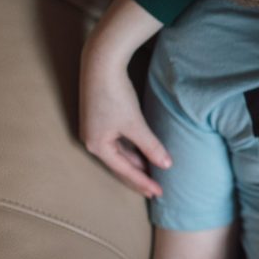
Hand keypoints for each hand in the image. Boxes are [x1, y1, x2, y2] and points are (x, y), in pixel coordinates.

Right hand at [79, 56, 170, 197]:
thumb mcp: (135, 124)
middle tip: (155, 190)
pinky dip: (132, 151)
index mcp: (98, 146)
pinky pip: (118, 143)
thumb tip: (166, 165)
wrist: (101, 64)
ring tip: (152, 175)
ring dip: (136, 164)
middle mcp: (92, 141)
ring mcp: (95, 130)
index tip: (158, 193)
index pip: (124, 171)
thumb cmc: (115, 94)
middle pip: (119, 165)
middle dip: (138, 178)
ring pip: (119, 154)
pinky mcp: (101, 120)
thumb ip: (150, 146)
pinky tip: (143, 154)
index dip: (142, 182)